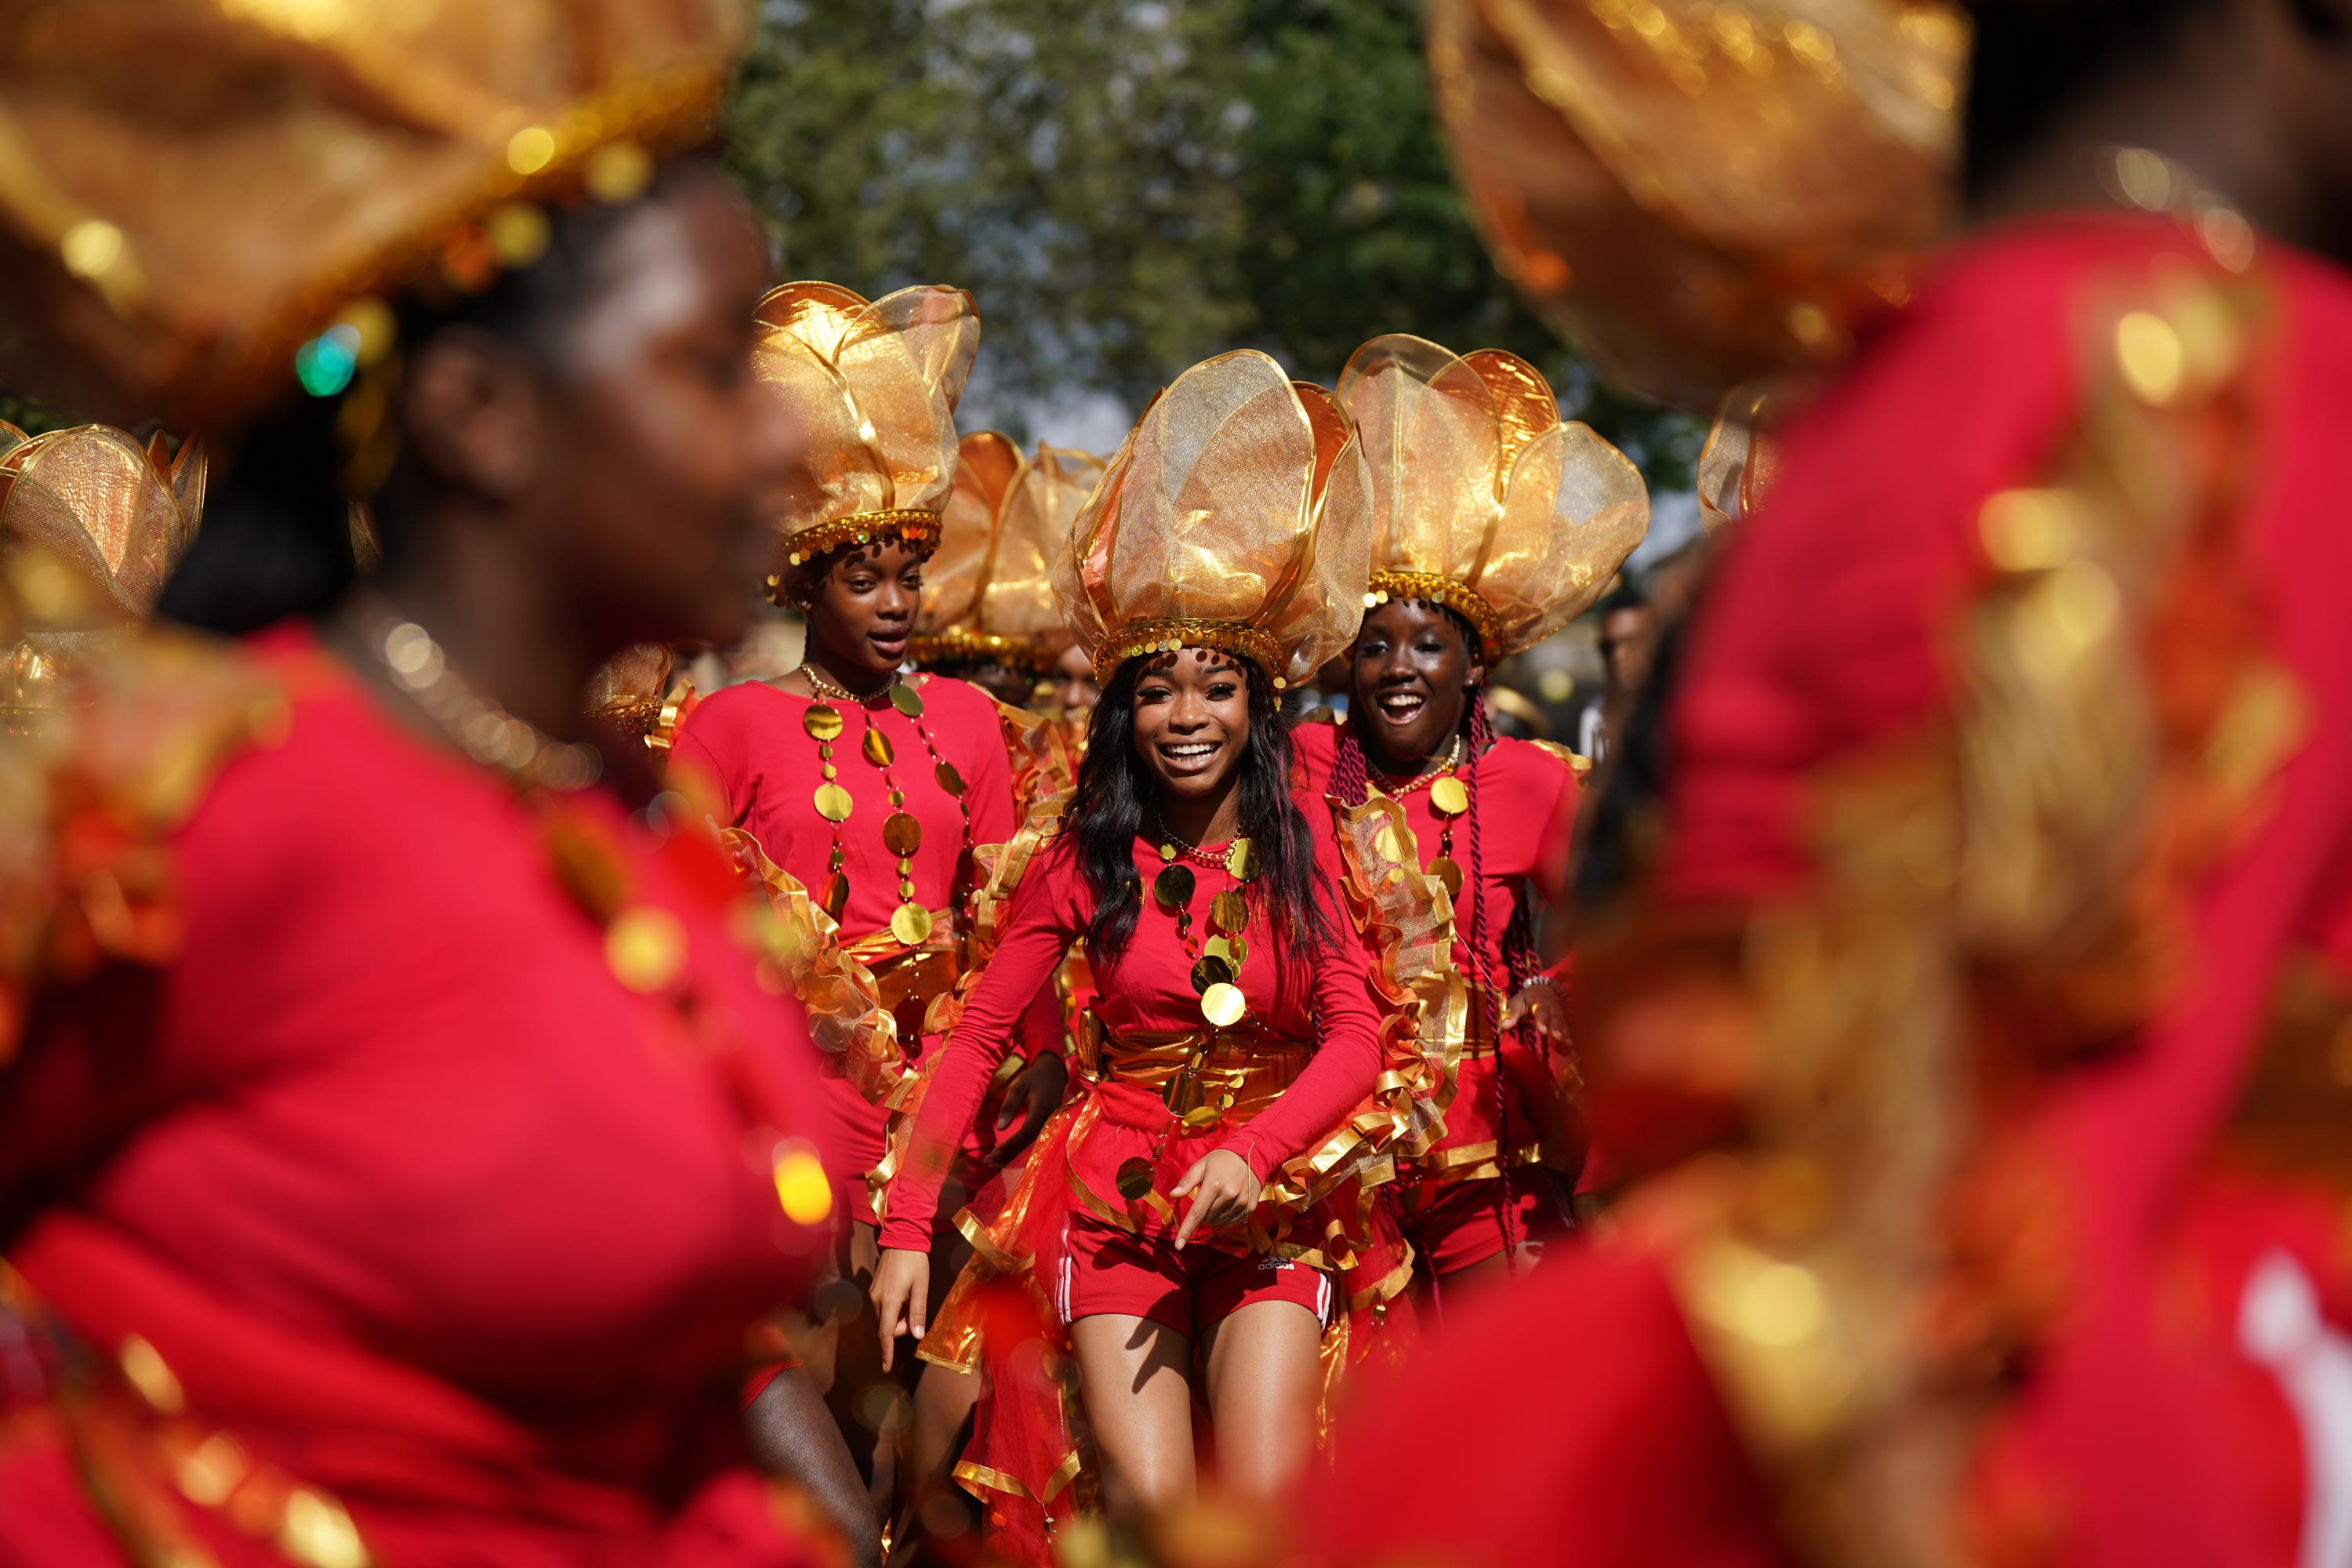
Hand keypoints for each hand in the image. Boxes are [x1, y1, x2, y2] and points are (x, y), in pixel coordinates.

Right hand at [869, 1247, 929, 1372]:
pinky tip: (904, 1294)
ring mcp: (873, 1294)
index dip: (886, 1352)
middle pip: (887, 1327)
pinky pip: (883, 1309)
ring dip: (898, 1317)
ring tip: (911, 1297)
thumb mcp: (921, 1287)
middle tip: (916, 1308)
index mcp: (889, 1301)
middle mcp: (876, 1300)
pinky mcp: (874, 1290)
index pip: (886, 1334)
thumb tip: (917, 1336)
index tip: (886, 1368)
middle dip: (902, 1326)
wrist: (901, 1238)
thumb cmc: (915, 1262)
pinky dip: (894, 1309)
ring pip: (885, 1318)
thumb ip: (918, 1312)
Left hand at [987, 1051, 1067, 1167]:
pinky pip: (1035, 1143)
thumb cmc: (1033, 1078)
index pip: (1026, 1132)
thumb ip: (1009, 1106)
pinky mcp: (1050, 1129)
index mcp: (1043, 1109)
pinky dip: (1020, 1151)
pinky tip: (1005, 1157)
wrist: (1053, 1074)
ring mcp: (1052, 1126)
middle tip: (988, 1162)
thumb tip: (1000, 1128)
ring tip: (992, 1163)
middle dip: (1008, 1155)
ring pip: (1032, 1147)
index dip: (1010, 1145)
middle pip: (1029, 1144)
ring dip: (1013, 1156)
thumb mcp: (1018, 1086)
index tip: (993, 1154)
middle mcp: (1051, 1121)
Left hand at [1168, 1149, 1260, 1249]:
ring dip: (1213, 1215)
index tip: (1178, 1246)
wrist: (1252, 1154)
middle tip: (1206, 1197)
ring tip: (1217, 1198)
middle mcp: (1229, 1196)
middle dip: (1201, 1213)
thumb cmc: (1221, 1159)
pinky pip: (1231, 1221)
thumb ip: (1187, 1181)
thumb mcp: (1201, 1165)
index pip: (1197, 1213)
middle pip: (1207, 1218)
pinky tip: (1227, 1203)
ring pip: (1219, 1222)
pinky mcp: (1250, 1207)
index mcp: (1214, 1185)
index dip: (1187, 1230)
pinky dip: (1225, 1217)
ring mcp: (1241, 1202)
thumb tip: (1172, 1195)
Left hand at [1501, 980, 1567, 1048]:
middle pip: (1555, 1017)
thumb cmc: (1526, 1000)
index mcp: (1539, 1002)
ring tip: (1568, 1043)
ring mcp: (1560, 1014)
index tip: (1542, 1031)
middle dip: (1556, 1027)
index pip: (1540, 1011)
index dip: (1542, 1021)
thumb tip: (1503, 1027)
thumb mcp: (1516, 1003)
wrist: (1543, 990)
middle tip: (1556, 1037)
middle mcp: (1552, 1008)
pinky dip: (1571, 1036)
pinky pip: (1569, 1028)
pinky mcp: (1565, 1021)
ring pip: (1564, 1023)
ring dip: (1565, 1033)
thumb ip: (1511, 1014)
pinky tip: (1572, 1046)